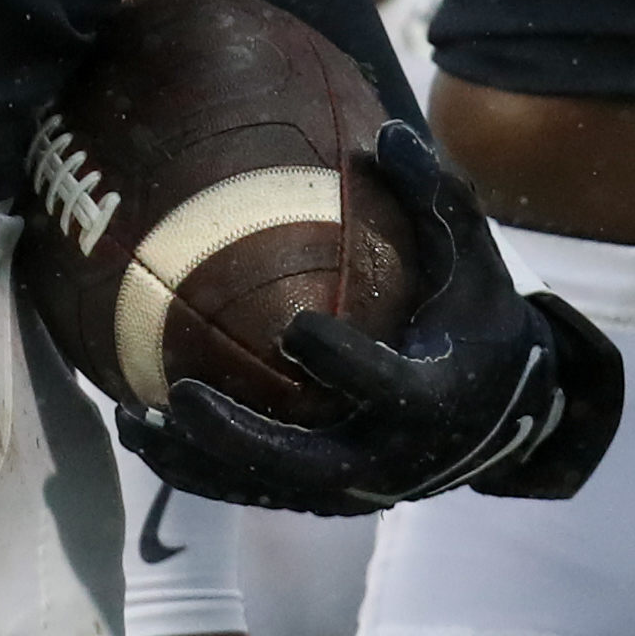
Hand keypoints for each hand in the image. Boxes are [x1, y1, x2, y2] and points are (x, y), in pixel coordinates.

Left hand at [116, 124, 623, 514]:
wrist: (499, 415)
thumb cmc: (475, 317)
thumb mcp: (471, 260)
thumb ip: (435, 200)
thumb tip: (387, 134)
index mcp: (434, 397)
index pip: (386, 387)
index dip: (343, 363)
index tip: (294, 328)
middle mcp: (390, 458)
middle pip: (307, 462)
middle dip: (240, 436)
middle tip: (181, 394)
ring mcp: (354, 488)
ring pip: (267, 487)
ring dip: (198, 461)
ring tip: (136, 421)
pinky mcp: (326, 501)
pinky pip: (253, 495)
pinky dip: (198, 472)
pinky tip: (145, 435)